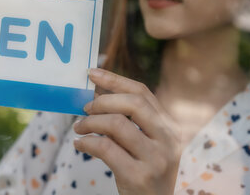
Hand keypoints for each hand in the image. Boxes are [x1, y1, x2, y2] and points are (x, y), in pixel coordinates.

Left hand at [73, 68, 181, 194]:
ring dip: (90, 122)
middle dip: (102, 101)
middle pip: (132, 103)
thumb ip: (129, 120)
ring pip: (117, 124)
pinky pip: (105, 148)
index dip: (115, 79)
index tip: (92, 73)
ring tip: (79, 128)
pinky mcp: (139, 176)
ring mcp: (156, 158)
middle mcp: (168, 140)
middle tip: (85, 108)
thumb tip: (97, 91)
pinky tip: (80, 144)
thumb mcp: (145, 144)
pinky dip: (87, 142)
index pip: (142, 92)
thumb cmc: (143, 172)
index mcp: (170, 126)